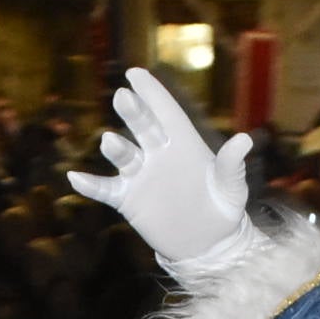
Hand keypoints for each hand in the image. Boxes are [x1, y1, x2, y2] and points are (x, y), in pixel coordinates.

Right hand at [68, 69, 254, 272]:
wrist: (208, 244)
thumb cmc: (224, 209)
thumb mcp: (232, 188)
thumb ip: (231, 164)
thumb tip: (244, 140)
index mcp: (183, 144)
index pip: (166, 113)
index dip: (152, 93)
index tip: (135, 73)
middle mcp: (158, 154)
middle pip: (143, 128)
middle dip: (133, 113)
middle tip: (123, 96)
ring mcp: (141, 175)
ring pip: (125, 156)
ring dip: (116, 149)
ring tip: (109, 141)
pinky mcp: (129, 199)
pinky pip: (106, 189)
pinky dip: (91, 185)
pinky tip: (76, 178)